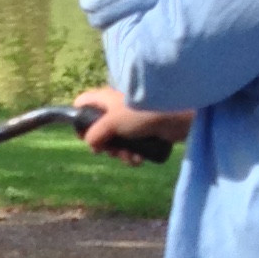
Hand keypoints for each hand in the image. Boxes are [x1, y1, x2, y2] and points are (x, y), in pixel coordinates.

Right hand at [75, 83, 192, 164]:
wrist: (178, 116)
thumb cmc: (141, 113)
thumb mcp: (112, 122)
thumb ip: (95, 133)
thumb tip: (90, 144)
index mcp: (106, 99)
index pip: (83, 104)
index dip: (80, 120)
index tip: (85, 136)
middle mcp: (117, 109)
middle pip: (100, 129)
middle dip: (106, 146)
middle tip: (111, 152)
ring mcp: (132, 121)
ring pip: (117, 141)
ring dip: (121, 153)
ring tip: (130, 157)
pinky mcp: (146, 132)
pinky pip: (133, 146)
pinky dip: (134, 154)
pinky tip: (140, 159)